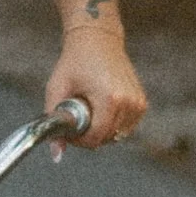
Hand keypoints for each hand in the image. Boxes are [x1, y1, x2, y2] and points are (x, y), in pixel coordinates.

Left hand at [44, 25, 147, 150]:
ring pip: (116, 135)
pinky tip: (101, 109)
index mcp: (110, 99)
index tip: (69, 130)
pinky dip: (112, 124)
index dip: (79, 140)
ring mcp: (138, 103)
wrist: (97, 40)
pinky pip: (125, 128)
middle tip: (76, 118)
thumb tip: (56, 156)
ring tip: (88, 110)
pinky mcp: (141, 103)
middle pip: (106, 138)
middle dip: (88, 135)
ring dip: (100, 130)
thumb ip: (54, 124)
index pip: (96, 137)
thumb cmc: (74, 63)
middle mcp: (128, 102)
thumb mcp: (56, 91)